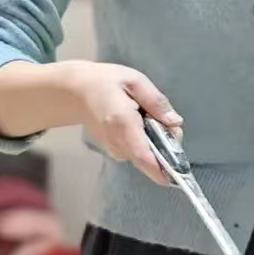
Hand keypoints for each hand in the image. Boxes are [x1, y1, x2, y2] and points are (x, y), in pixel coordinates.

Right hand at [63, 60, 182, 185]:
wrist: (76, 92)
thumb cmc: (106, 82)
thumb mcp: (135, 81)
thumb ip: (156, 102)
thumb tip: (176, 123)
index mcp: (123, 123)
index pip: (143, 155)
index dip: (161, 168)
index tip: (177, 172)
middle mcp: (117, 142)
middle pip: (150, 158)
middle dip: (167, 146)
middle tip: (167, 121)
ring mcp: (113, 149)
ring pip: (146, 156)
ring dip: (157, 142)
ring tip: (150, 117)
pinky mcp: (113, 150)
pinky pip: (138, 153)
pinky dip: (147, 142)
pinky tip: (141, 124)